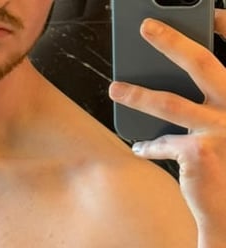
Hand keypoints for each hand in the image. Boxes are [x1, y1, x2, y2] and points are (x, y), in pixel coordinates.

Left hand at [109, 11, 225, 227]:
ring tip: (115, 89)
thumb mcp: (225, 129)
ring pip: (168, 103)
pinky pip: (162, 143)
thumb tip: (169, 84)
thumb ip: (210, 106)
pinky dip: (150, 146)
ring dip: (137, 94)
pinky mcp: (198, 153)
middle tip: (145, 27)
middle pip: (200, 62)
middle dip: (171, 41)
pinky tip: (140, 148)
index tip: (213, 11)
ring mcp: (219, 129)